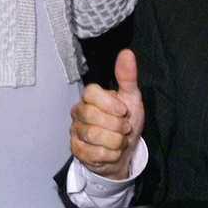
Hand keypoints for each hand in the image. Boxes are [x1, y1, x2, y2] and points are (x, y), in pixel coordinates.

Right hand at [70, 49, 144, 179]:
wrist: (124, 151)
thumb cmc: (126, 120)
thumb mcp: (132, 98)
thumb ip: (127, 77)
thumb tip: (126, 52)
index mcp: (90, 97)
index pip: (90, 92)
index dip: (109, 103)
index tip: (123, 111)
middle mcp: (78, 112)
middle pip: (91, 115)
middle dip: (116, 125)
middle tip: (125, 128)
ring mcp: (75, 131)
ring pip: (92, 135)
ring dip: (115, 141)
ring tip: (121, 140)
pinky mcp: (76, 150)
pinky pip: (92, 153)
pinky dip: (110, 155)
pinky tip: (113, 152)